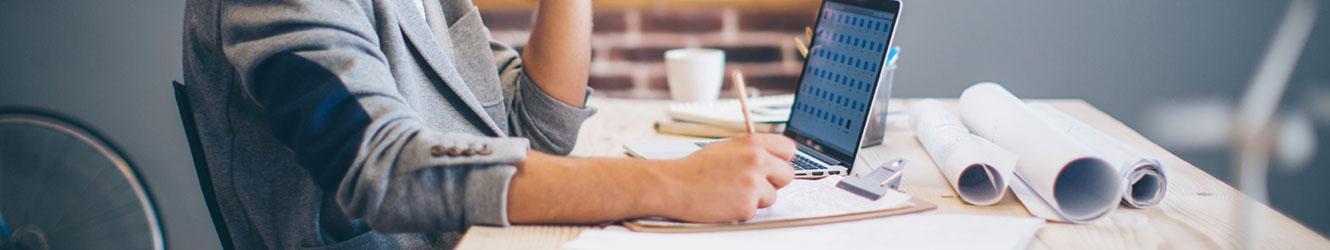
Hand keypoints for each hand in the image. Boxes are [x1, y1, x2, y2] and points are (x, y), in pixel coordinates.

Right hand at [656, 134, 796, 222]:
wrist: (673, 185)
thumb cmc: (696, 168)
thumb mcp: (726, 147)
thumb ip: (753, 150)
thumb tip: (773, 158)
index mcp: (752, 143)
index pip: (788, 149)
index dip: (781, 159)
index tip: (774, 165)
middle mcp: (756, 161)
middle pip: (787, 174)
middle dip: (773, 181)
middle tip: (752, 182)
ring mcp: (753, 184)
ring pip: (772, 196)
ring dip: (756, 197)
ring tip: (732, 191)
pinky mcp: (747, 206)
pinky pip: (756, 210)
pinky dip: (742, 209)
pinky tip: (726, 201)